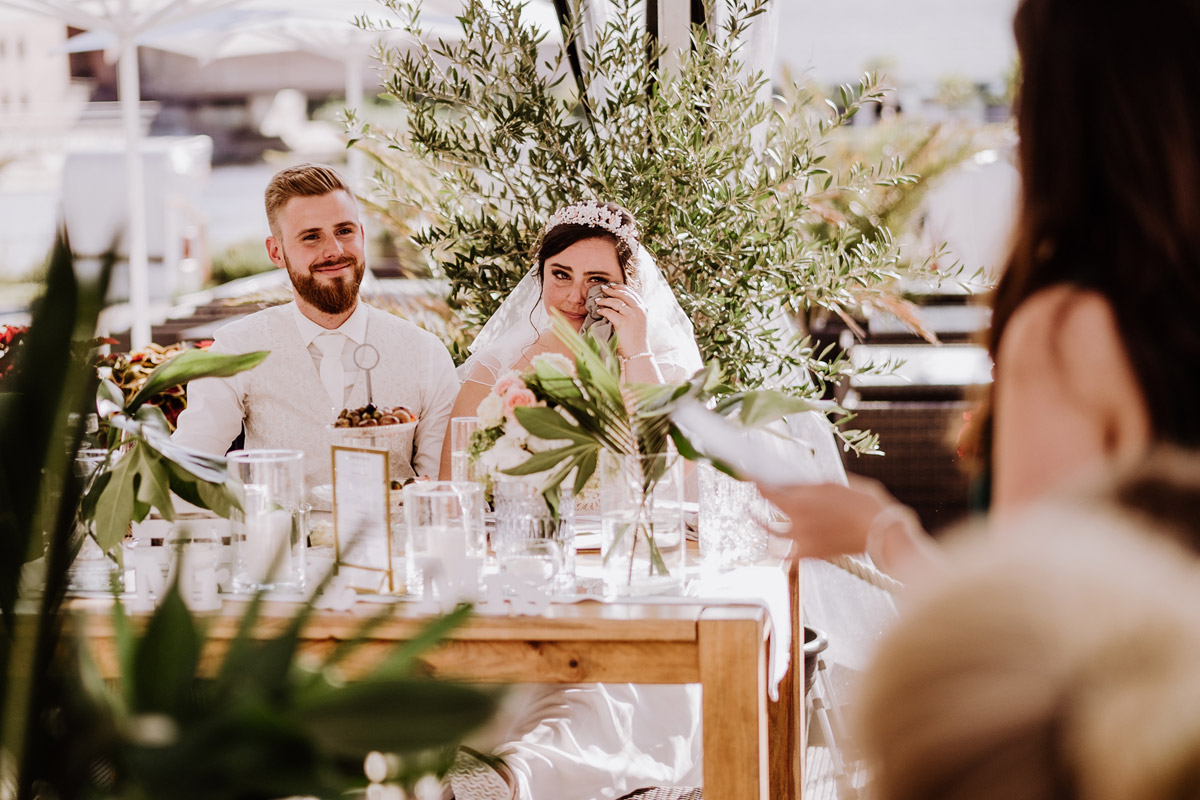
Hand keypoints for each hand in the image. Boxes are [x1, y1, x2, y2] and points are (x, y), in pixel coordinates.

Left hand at [594, 283, 649, 355]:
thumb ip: (633, 311)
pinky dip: (603, 310)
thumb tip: (619, 302)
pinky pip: (610, 312)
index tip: (612, 286)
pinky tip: (599, 311)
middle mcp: (639, 310)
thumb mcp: (639, 321)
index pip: (631, 292)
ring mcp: (631, 315)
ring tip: (597, 300)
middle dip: (611, 290)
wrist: (638, 352)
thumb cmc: (636, 339)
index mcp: (643, 308)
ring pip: (616, 301)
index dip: (620, 287)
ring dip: (605, 300)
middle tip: (603, 289)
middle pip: (623, 294)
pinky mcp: (623, 322)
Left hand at [755, 475, 896, 559]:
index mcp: (799, 502)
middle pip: (769, 509)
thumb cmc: (860, 503)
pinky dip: (780, 552)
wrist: (879, 531)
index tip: (745, 475)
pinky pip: (788, 556)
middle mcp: (795, 523)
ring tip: (753, 516)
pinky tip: (773, 548)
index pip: (766, 490)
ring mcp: (802, 540)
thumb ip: (805, 486)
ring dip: (762, 523)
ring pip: (773, 532)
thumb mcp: (831, 485)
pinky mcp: (811, 554)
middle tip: (755, 489)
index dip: (754, 481)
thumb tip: (788, 483)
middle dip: (761, 497)